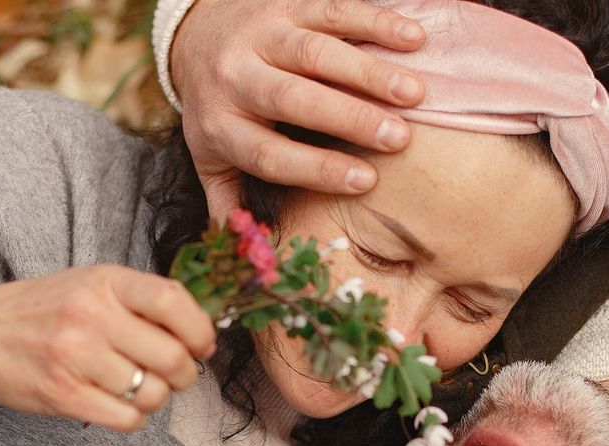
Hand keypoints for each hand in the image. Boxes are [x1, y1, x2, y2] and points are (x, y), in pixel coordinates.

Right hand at [0, 266, 215, 431]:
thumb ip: (141, 302)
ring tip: (138, 386)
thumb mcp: (91, 285)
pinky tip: (120, 403)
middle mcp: (89, 315)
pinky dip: (134, 417)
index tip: (201, 345)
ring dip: (157, 397)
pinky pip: (128, 419)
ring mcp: (75, 357)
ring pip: (154, 393)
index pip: (174, 301)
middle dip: (186, 374)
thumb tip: (203, 333)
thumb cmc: (43, 311)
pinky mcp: (63, 395)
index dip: (200, 330)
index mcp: (104, 281)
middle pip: (172, 357)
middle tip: (175, 374)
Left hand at [170, 0, 427, 220]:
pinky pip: (331, 8)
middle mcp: (235, 77)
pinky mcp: (285, 2)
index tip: (365, 180)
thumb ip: (229, 204)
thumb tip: (251, 258)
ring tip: (415, 93)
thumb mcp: (211, 159)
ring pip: (315, 51)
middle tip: (399, 138)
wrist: (194, 35)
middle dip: (349, 118)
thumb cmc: (219, 111)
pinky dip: (375, 20)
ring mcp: (261, 35)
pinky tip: (413, 38)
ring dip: (368, 71)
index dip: (316, 167)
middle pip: (293, 98)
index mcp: (221, 127)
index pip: (269, 153)